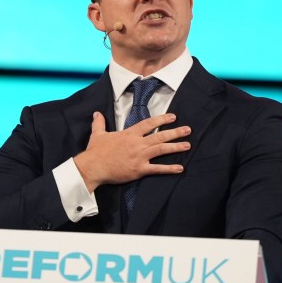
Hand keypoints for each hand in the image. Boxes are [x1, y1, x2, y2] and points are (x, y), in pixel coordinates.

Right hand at [74, 112, 190, 191]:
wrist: (93, 167)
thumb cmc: (95, 151)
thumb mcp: (97, 134)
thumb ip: (99, 123)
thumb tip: (96, 113)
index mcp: (129, 134)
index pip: (149, 124)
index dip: (162, 119)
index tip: (173, 117)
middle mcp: (137, 144)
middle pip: (160, 136)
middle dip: (175, 132)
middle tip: (188, 129)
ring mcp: (139, 157)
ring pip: (161, 149)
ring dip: (176, 147)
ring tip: (188, 145)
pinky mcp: (139, 170)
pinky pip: (157, 169)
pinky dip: (169, 168)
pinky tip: (180, 168)